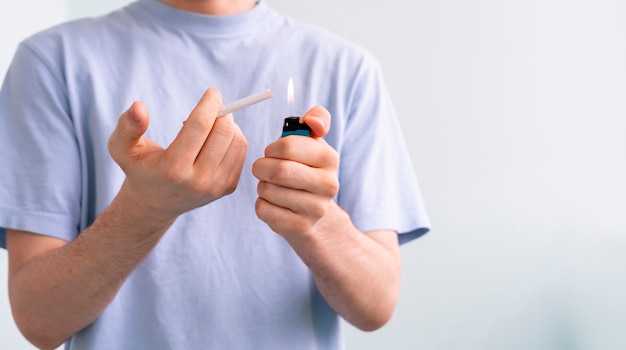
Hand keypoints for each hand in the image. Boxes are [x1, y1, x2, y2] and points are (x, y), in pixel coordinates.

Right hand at [108, 88, 247, 220]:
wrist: (155, 203)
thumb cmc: (139, 168)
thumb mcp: (122, 148)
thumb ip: (127, 126)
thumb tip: (138, 106)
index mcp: (172, 169)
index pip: (199, 127)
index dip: (209, 104)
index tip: (212, 92)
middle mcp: (198, 181)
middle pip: (223, 132)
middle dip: (220, 112)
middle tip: (210, 107)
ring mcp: (216, 187)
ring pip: (237, 141)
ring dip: (228, 124)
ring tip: (210, 124)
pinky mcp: (228, 187)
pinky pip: (241, 151)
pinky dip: (233, 137)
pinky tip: (216, 138)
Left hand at [252, 106, 338, 237]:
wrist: (314, 211)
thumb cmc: (306, 168)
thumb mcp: (313, 142)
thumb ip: (317, 119)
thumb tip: (312, 119)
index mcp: (329, 158)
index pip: (287, 146)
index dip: (272, 148)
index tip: (274, 153)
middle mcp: (328, 184)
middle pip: (278, 171)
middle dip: (262, 167)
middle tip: (263, 169)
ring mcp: (316, 209)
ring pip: (267, 190)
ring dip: (262, 186)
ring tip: (272, 186)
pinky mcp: (300, 227)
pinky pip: (263, 209)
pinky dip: (262, 204)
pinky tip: (274, 203)